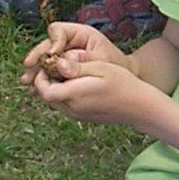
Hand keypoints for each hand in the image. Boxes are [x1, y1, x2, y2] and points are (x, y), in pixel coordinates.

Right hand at [21, 20, 125, 87]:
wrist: (122, 77)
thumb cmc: (115, 65)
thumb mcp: (100, 60)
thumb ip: (80, 60)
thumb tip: (60, 62)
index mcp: (79, 33)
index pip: (57, 30)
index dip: (53, 42)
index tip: (53, 54)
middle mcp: (69, 41)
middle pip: (46, 45)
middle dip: (36, 56)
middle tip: (28, 66)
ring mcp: (64, 54)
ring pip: (44, 59)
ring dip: (34, 70)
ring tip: (26, 82)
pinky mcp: (62, 67)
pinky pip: (47, 71)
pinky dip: (41, 80)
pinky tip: (33, 89)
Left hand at [31, 52, 154, 128]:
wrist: (138, 106)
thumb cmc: (122, 83)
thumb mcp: (100, 68)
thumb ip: (76, 67)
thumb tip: (57, 62)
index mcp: (75, 96)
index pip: (44, 90)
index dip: (40, 77)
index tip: (48, 64)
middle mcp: (72, 109)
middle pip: (46, 97)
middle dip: (45, 81)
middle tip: (53, 65)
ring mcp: (77, 115)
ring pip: (54, 102)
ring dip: (53, 87)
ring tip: (64, 72)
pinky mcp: (82, 117)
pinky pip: (64, 105)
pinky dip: (62, 94)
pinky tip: (74, 82)